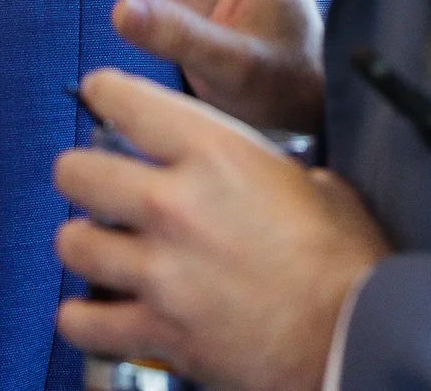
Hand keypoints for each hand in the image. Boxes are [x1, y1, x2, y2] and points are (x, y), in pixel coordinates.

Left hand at [54, 69, 387, 390]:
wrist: (357, 337)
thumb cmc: (347, 259)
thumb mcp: (315, 182)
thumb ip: (261, 168)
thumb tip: (251, 172)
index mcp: (214, 154)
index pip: (123, 100)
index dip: (103, 94)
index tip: (99, 97)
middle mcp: (175, 205)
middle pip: (76, 172)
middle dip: (80, 175)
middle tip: (93, 183)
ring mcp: (161, 271)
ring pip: (72, 244)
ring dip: (82, 244)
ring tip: (99, 247)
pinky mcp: (159, 331)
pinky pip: (83, 321)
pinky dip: (83, 317)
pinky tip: (95, 310)